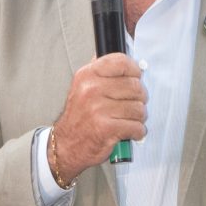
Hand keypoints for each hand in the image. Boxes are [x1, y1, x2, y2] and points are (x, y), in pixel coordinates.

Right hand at [50, 53, 146, 181]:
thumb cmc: (79, 117)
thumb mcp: (82, 86)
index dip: (134, 70)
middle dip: (140, 98)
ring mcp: (98, 109)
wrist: (65, 145)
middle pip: (135, 86)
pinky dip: (137, 132)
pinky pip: (136, 127)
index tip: (136, 78)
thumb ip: (101, 71)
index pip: (121, 62)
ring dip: (138, 118)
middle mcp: (91, 90)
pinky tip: (129, 132)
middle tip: (133, 105)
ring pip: (138, 108)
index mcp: (87, 75)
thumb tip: (125, 60)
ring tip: (129, 120)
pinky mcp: (106, 129)